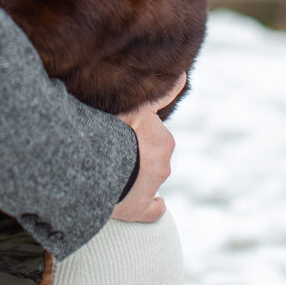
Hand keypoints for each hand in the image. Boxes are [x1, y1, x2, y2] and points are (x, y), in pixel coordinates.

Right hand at [110, 73, 185, 223]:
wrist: (100, 166)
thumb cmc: (115, 130)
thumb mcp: (139, 105)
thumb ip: (163, 93)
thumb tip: (184, 76)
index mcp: (163, 140)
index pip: (156, 134)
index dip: (145, 132)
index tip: (138, 132)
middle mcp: (163, 164)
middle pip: (152, 155)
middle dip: (140, 151)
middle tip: (116, 144)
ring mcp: (153, 188)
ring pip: (150, 178)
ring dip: (138, 174)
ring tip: (113, 167)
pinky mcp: (141, 208)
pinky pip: (152, 209)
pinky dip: (152, 207)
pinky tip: (151, 204)